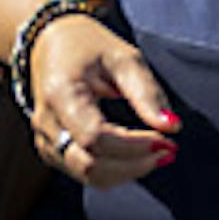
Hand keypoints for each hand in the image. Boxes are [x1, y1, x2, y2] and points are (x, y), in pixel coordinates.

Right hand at [27, 16, 179, 188]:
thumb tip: (173, 126)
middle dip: (135, 165)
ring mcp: (45, 138)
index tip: (167, 139)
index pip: (96, 138)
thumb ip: (147, 93)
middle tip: (169, 150)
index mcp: (61, 94)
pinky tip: (138, 155)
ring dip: (128, 171)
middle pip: (90, 165)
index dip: (134, 146)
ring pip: (87, 175)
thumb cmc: (91, 47)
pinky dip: (116, 170)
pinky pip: (84, 172)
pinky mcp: (51, 149)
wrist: (51, 44)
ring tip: (158, 152)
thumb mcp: (125, 59)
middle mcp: (46, 122)